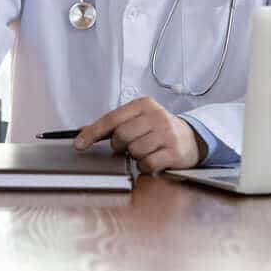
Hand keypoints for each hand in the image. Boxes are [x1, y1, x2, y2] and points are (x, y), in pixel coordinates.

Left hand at [73, 97, 204, 172]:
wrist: (191, 139)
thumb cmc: (157, 129)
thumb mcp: (137, 119)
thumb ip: (112, 124)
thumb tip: (81, 131)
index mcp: (143, 104)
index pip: (111, 118)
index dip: (92, 133)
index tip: (78, 144)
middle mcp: (156, 116)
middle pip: (121, 136)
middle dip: (119, 146)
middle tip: (126, 146)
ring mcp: (167, 133)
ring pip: (134, 151)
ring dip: (134, 156)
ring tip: (145, 150)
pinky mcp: (174, 151)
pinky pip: (147, 164)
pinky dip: (145, 166)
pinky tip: (152, 159)